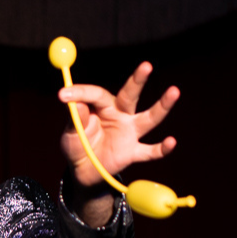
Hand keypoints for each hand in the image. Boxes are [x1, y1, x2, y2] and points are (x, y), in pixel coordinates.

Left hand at [59, 62, 178, 187]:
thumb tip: (76, 104)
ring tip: (174, 91)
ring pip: (149, 118)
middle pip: (130, 96)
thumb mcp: (71, 133)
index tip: (62, 94)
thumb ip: (75, 120)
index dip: (80, 93)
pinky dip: (161, 149)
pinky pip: (150, 151)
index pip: (96, 94)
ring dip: (162, 106)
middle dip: (138, 80)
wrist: (83, 171)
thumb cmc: (77, 145)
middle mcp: (120, 115)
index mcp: (101, 107)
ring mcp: (129, 133)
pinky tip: (171, 142)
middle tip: (146, 65)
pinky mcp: (133, 152)